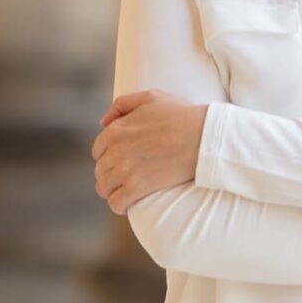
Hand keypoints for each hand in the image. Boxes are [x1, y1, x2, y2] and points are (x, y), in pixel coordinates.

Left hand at [92, 89, 207, 214]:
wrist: (203, 137)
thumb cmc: (181, 115)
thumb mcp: (149, 97)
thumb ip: (122, 105)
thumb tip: (103, 122)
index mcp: (115, 130)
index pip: (98, 150)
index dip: (108, 156)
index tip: (121, 161)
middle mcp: (115, 151)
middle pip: (100, 170)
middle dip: (110, 174)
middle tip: (127, 177)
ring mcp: (125, 170)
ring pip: (103, 188)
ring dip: (112, 190)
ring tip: (126, 191)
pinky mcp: (137, 187)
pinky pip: (116, 203)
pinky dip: (119, 205)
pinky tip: (128, 204)